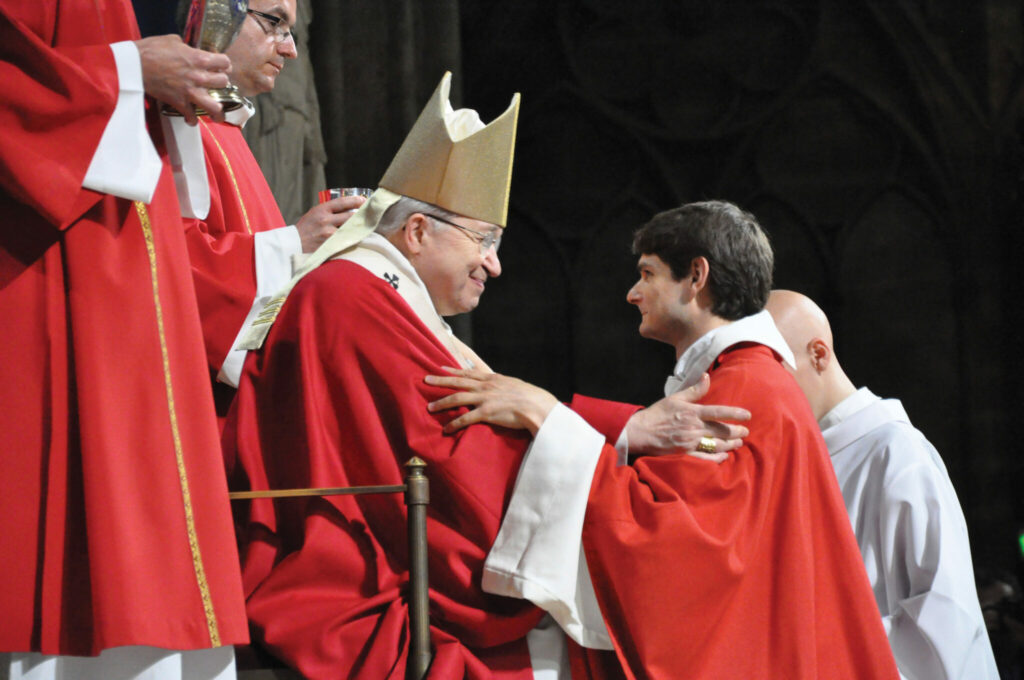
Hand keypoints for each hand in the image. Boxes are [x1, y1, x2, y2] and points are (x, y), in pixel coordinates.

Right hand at [135, 35, 231, 124]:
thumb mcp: (173, 41)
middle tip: (215, 86)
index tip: (222, 68)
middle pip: (224, 83)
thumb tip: (190, 51)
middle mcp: (199, 76)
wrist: (135, 65)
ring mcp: (190, 91)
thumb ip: (187, 48)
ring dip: (216, 110)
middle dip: (221, 83)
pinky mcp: (179, 103)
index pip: (225, 62)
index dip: (225, 65)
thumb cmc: (151, 50)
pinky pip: (192, 117)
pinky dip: (192, 120)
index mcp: (199, 58)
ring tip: (215, 113)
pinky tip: (191, 118)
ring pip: (215, 107)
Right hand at [295, 195, 366, 251]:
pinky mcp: (330, 245)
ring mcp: (328, 234)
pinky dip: (352, 238)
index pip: (342, 202)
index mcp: (321, 210)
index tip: (364, 200)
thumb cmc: (306, 228)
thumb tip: (349, 208)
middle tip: (369, 214)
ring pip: (350, 229)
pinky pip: (346, 240)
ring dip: (358, 228)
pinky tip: (357, 237)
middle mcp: (325, 221)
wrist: (293, 244)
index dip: (355, 200)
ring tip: (366, 226)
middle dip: (361, 215)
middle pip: (350, 216)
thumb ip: (329, 211)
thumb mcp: (314, 213)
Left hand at [425, 367, 557, 435]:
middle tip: (425, 379)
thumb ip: (501, 385)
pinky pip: (466, 419)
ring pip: (457, 398)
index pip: (468, 372)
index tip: (440, 368)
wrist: (537, 406)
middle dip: (440, 380)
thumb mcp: (513, 384)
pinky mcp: (486, 413)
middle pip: (458, 381)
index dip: (453, 370)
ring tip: (430, 407)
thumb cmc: (530, 396)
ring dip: (442, 403)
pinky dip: (454, 424)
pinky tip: (446, 428)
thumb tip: (497, 386)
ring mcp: (485, 399)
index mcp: (492, 378)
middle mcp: (486, 386)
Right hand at [626, 373, 750, 462]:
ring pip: (717, 445)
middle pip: (721, 431)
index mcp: (692, 412)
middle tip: (745, 432)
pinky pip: (705, 458)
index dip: (735, 413)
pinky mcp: (685, 454)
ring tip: (738, 443)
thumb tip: (707, 376)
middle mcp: (693, 428)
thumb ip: (694, 390)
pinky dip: (717, 458)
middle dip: (736, 432)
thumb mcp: (675, 397)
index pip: (719, 412)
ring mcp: (690, 442)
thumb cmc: (657, 413)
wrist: (640, 432)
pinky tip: (724, 457)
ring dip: (730, 444)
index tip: (748, 415)